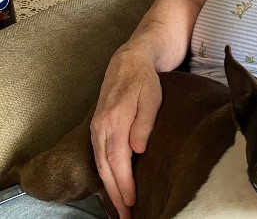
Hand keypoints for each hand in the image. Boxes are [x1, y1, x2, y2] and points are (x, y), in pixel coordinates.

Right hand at [90, 48, 161, 218]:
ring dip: (109, 188)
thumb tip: (138, 149)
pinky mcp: (98, 128)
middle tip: (127, 216)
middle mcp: (101, 127)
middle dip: (115, 194)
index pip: (117, 160)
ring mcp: (97, 128)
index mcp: (114, 120)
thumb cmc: (145, 80)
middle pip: (106, 168)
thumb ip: (145, 122)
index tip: (132, 202)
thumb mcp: (152, 97)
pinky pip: (100, 157)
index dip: (124, 183)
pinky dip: (106, 175)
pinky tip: (113, 186)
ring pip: (101, 165)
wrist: (129, 61)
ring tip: (121, 208)